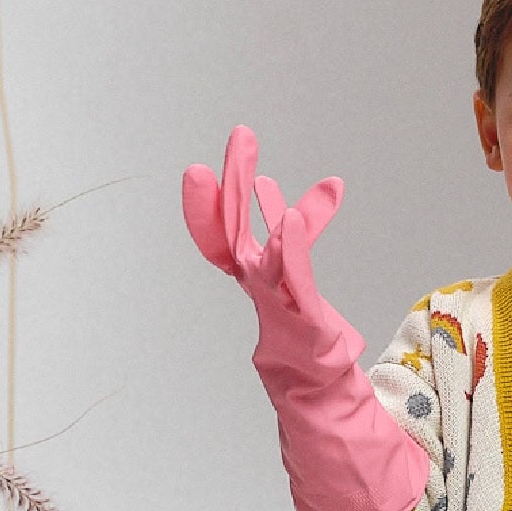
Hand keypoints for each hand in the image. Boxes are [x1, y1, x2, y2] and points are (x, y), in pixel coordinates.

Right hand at [182, 124, 362, 380]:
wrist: (312, 375)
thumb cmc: (300, 322)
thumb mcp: (294, 263)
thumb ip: (296, 226)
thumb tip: (304, 182)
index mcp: (248, 267)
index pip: (219, 231)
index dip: (204, 204)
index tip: (199, 170)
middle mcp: (255, 279)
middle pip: (234, 228)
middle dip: (234, 182)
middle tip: (241, 135)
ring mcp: (276, 297)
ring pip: (260, 249)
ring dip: (259, 214)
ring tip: (260, 171)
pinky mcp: (302, 312)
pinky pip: (293, 274)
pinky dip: (291, 246)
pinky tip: (290, 216)